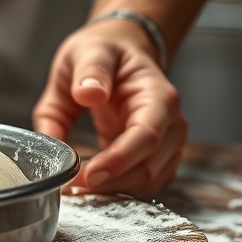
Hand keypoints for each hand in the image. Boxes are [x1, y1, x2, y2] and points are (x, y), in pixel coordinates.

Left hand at [31, 19, 187, 197]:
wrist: (121, 53)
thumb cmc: (106, 53)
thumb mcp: (90, 51)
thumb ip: (89, 72)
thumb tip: (88, 95)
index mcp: (157, 95)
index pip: (147, 136)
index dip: (119, 160)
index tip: (89, 173)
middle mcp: (170, 123)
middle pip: (150, 167)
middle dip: (111, 181)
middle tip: (71, 184)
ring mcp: (166, 142)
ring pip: (150, 182)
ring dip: (115, 190)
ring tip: (77, 185)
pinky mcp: (153, 156)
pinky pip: (143, 183)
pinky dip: (120, 189)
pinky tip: (92, 183)